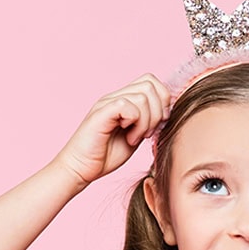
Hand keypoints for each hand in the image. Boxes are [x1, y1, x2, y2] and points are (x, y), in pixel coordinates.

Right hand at [53, 73, 172, 187]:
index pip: (152, 81)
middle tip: (148, 132)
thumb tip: (168, 112)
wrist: (81, 168)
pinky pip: (128, 106)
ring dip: (146, 121)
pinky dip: (135, 123)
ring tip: (135, 137)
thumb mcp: (136, 135)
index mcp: (124, 99)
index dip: (163, 100)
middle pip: (150, 84)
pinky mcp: (101, 113)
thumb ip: (149, 121)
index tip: (159, 123)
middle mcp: (115, 96)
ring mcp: (107, 103)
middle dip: (158, 111)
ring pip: (143, 96)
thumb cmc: (106, 154)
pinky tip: (129, 137)